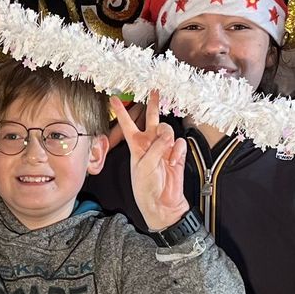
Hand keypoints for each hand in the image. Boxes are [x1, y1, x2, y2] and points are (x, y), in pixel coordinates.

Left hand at [110, 90, 187, 230]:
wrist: (162, 203)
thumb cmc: (146, 186)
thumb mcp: (143, 166)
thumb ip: (155, 148)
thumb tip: (170, 136)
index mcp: (136, 145)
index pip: (127, 124)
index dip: (121, 111)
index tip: (114, 98)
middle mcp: (150, 143)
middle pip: (151, 118)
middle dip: (153, 104)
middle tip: (154, 91)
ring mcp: (164, 148)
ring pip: (168, 129)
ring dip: (166, 137)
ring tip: (165, 151)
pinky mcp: (178, 154)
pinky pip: (180, 144)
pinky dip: (177, 152)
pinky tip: (173, 162)